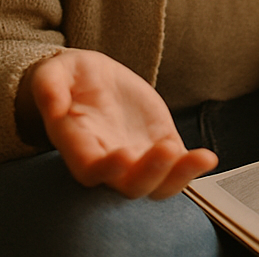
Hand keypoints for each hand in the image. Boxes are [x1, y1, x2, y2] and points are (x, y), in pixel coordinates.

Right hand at [18, 49, 217, 197]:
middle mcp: (108, 160)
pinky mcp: (159, 147)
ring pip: (157, 185)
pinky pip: (177, 168)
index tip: (122, 156)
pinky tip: (208, 158)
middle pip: (128, 185)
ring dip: (179, 177)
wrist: (91, 80)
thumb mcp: (54, 73)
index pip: (89, 169)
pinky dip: (192, 168)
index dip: (105, 168)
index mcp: (78, 145)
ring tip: (201, 158)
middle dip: (149, 174)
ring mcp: (136, 158)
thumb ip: (50, 87)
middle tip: (164, 150)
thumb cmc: (69, 79)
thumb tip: (53, 104)